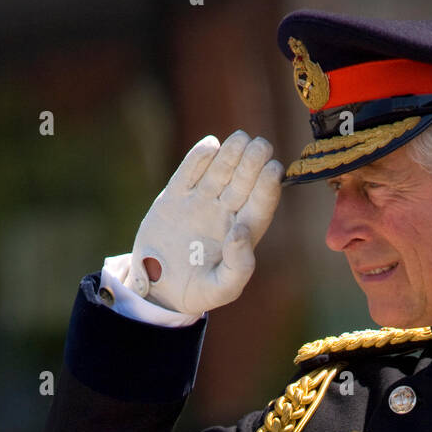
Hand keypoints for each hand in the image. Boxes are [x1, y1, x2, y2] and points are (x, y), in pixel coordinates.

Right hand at [127, 131, 282, 313]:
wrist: (158, 289)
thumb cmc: (197, 292)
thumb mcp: (221, 289)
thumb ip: (238, 268)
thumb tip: (241, 232)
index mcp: (242, 234)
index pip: (260, 205)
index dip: (268, 187)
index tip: (273, 170)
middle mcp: (225, 213)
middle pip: (244, 181)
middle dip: (253, 162)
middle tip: (261, 146)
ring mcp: (201, 201)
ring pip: (220, 171)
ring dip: (231, 154)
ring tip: (240, 139)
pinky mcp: (176, 196)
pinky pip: (189, 172)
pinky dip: (199, 158)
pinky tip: (211, 146)